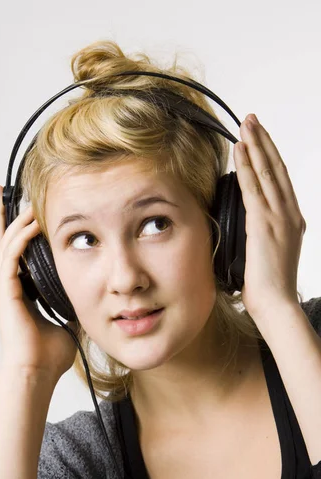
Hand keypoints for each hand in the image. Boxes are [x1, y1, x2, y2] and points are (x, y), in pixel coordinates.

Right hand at [0, 185, 77, 379]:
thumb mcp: (69, 317)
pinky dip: (20, 239)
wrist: (38, 372)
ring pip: (4, 243)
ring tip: (21, 200)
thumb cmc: (49, 352)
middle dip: (1, 215)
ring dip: (13, 220)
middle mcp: (11, 284)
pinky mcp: (8, 293)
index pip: (16, 250)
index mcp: (22, 289)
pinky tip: (29, 225)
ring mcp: (7, 287)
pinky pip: (11, 258)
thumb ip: (76, 300)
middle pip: (0, 240)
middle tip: (2, 191)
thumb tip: (96, 291)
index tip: (24, 210)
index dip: (17, 229)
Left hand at [233, 114, 305, 322]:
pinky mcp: (264, 224)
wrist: (276, 304)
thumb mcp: (267, 253)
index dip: (270, 156)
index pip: (280, 180)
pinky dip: (248, 165)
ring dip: (256, 145)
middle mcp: (289, 214)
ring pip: (267, 172)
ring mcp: (279, 217)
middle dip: (263, 141)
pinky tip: (241, 149)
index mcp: (292, 220)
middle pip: (276, 169)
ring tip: (246, 124)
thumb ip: (261, 234)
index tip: (259, 139)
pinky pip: (254, 187)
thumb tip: (246, 224)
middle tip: (252, 119)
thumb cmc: (268, 286)